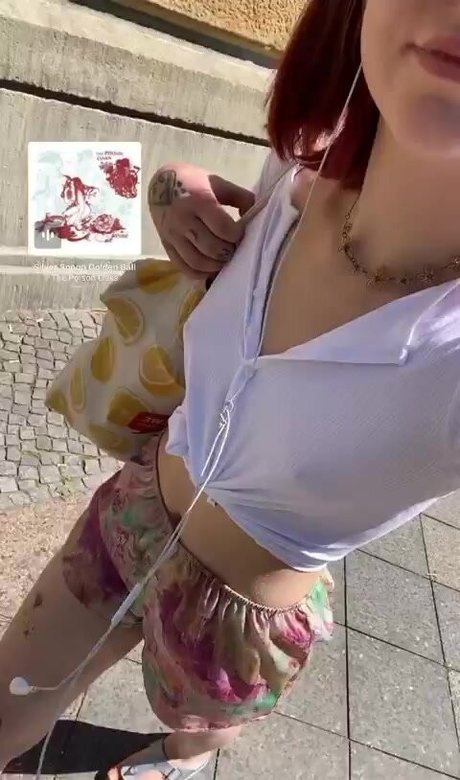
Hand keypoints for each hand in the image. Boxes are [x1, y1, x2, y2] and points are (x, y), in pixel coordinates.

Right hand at [148, 163, 254, 278]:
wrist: (159, 183)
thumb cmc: (193, 182)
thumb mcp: (217, 182)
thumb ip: (240, 197)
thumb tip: (254, 217)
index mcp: (199, 201)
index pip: (223, 228)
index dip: (236, 236)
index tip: (240, 234)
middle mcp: (183, 219)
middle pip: (211, 247)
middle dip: (228, 252)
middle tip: (233, 248)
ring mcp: (173, 235)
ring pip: (197, 261)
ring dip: (215, 265)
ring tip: (223, 259)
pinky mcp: (166, 245)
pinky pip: (183, 267)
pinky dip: (199, 273)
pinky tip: (209, 269)